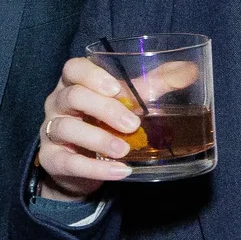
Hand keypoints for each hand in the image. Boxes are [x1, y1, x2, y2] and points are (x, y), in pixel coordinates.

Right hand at [33, 57, 141, 199]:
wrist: (80, 164)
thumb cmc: (102, 122)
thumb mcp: (125, 101)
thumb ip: (152, 86)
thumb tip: (188, 71)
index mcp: (74, 83)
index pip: (72, 68)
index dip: (91, 75)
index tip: (116, 88)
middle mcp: (58, 104)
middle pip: (73, 97)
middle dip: (104, 109)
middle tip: (133, 124)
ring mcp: (51, 131)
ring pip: (66, 128)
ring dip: (98, 139)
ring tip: (124, 150)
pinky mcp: (53, 159)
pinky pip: (69, 162)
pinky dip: (96, 168)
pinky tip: (119, 171)